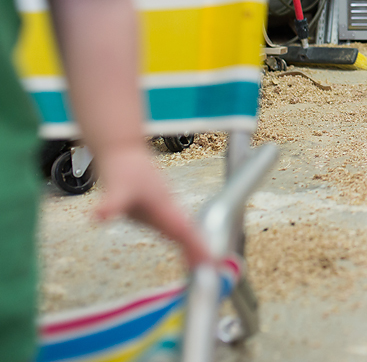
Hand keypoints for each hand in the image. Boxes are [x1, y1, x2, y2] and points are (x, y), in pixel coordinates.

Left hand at [94, 145, 209, 267]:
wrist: (122, 150)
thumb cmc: (123, 166)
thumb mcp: (118, 186)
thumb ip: (112, 203)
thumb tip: (100, 217)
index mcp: (164, 206)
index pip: (185, 230)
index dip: (198, 246)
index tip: (210, 262)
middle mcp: (167, 208)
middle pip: (188, 233)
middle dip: (200, 251)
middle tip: (211, 270)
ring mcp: (162, 209)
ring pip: (184, 230)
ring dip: (194, 246)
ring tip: (201, 264)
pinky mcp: (155, 209)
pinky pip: (175, 229)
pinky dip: (183, 241)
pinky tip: (182, 248)